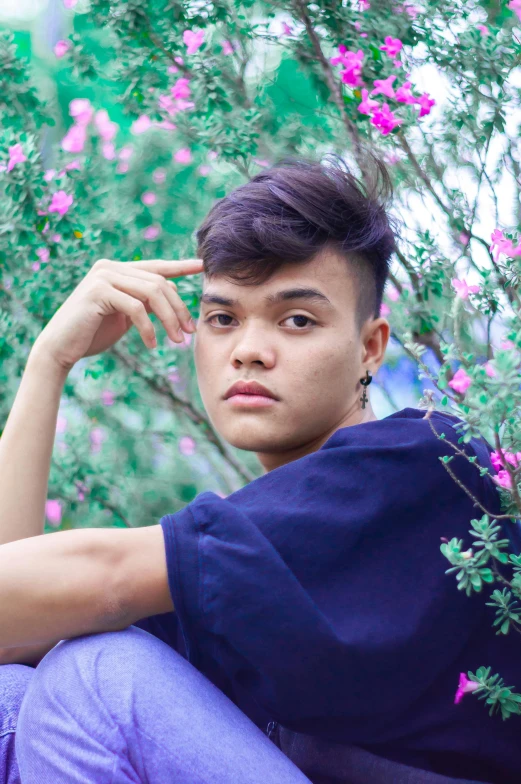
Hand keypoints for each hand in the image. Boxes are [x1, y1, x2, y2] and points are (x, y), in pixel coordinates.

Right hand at [32, 258, 203, 370]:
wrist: (60, 348)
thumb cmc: (93, 333)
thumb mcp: (125, 315)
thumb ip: (144, 300)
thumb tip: (172, 290)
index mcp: (117, 269)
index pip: (156, 266)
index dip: (180, 266)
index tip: (202, 266)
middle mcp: (109, 267)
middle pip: (159, 282)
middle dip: (178, 308)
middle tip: (189, 331)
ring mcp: (102, 276)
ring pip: (152, 292)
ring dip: (169, 318)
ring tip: (177, 340)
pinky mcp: (98, 291)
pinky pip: (135, 307)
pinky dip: (148, 328)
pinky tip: (152, 344)